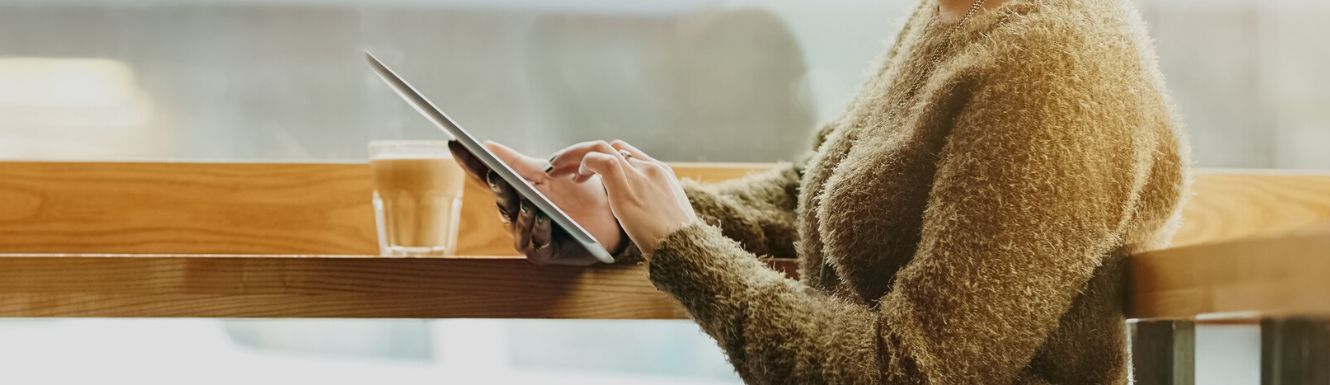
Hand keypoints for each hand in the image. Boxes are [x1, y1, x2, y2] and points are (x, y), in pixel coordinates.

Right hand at [448, 140, 623, 265]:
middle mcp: (515, 216)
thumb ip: (514, 162)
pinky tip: (544, 216)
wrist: (610, 215)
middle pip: (500, 201)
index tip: (455, 142)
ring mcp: (528, 236)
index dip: (469, 161)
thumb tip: (485, 145)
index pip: (485, 177)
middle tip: (494, 173)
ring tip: (526, 198)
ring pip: (516, 224)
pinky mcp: (545, 253)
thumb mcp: (545, 174)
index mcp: (513, 194)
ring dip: (520, 211)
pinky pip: (537, 243)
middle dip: (498, 188)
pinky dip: (540, 229)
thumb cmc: (576, 195)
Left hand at [547, 140, 697, 256]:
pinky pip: (597, 160)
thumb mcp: (666, 216)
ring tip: (559, 167)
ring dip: (576, 155)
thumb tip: (636, 213)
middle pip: (613, 147)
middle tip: (568, 166)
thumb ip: (651, 205)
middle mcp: (650, 168)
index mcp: (662, 174)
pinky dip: (582, 163)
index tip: (591, 171)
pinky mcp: (625, 185)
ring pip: (601, 148)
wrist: (684, 248)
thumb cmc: (676, 242)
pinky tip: (576, 176)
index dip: (606, 159)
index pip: (629, 154)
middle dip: (587, 153)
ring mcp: (638, 174)